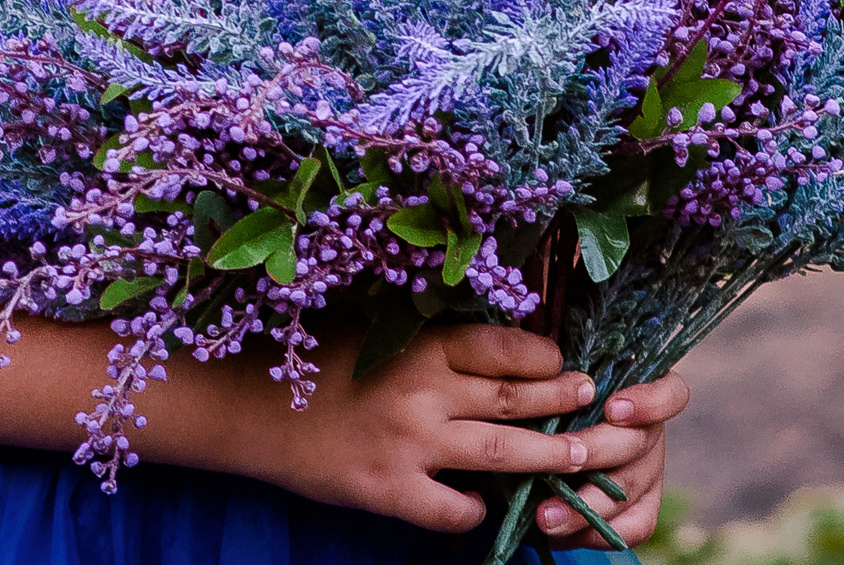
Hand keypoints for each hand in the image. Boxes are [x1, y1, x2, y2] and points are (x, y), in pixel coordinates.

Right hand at [263, 323, 600, 532]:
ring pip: (501, 454)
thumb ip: (426, 340)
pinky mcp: (388, 490)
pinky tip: (484, 507)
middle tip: (593, 402)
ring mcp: (408, 445)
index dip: (543, 355)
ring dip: (547, 456)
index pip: (502, 346)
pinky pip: (452, 509)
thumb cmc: (314, 362)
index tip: (563, 360)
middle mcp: (422, 392)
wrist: (250, 408)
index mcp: (418, 345)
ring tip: (579, 457)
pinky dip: (476, 510)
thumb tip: (492, 345)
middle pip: (514, 399)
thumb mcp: (374, 333)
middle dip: (562, 402)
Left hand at [530, 370, 689, 547]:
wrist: (543, 432)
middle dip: (595, 454)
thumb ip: (552, 360)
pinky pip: (634, 528)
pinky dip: (598, 534)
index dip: (649, 402)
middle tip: (558, 462)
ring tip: (546, 516)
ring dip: (587, 506)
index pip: (670, 393)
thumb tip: (536, 346)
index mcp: (637, 388)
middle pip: (638, 445)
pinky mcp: (641, 508)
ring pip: (630, 492)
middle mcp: (649, 431)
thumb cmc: (546, 390)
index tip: (613, 408)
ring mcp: (649, 472)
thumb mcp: (552, 368)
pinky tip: (563, 534)